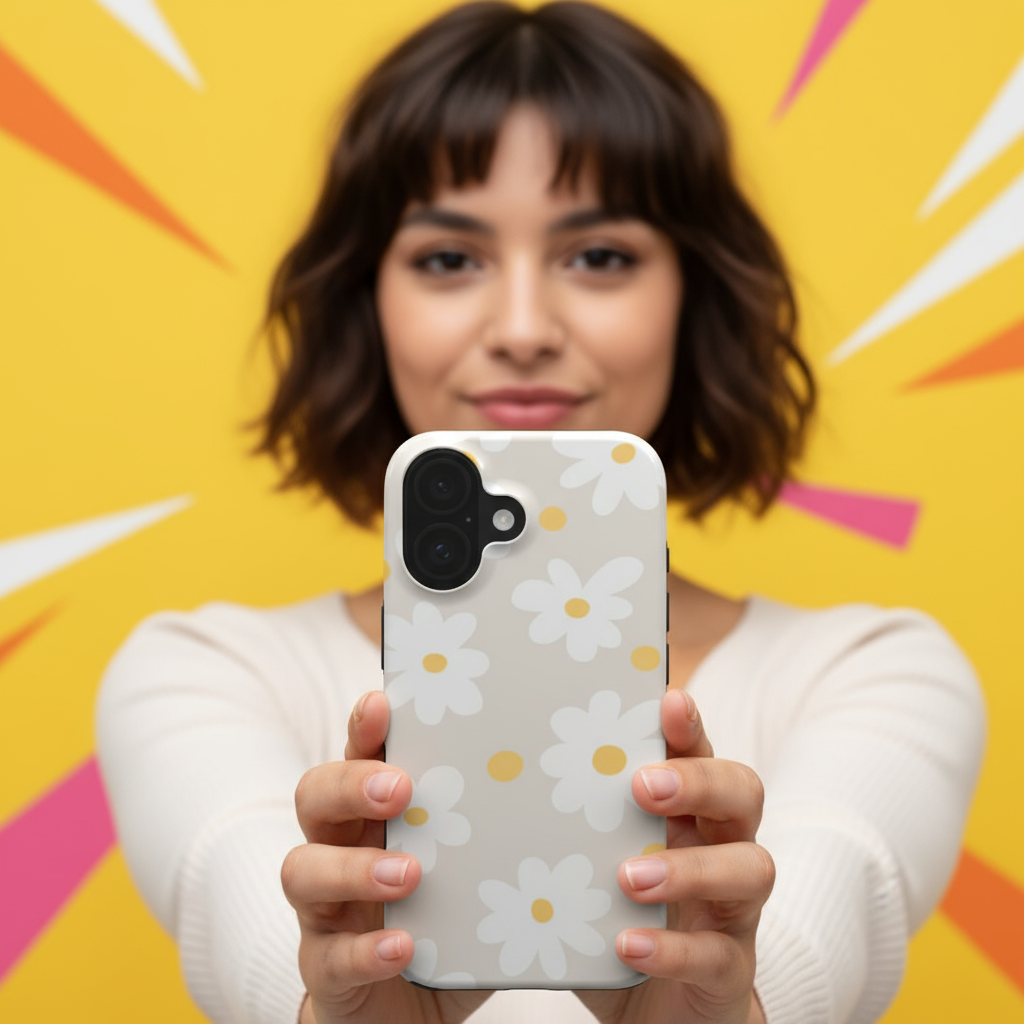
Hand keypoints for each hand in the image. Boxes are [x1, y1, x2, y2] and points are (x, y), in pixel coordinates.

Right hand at [281, 690, 489, 1023]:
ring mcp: (324, 911)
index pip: (356, 755)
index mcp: (372, 815)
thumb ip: (500, 824)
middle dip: (349, 786)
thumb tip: (583, 773)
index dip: (363, 729)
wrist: (408, 1011)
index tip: (382, 705)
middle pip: (313, 798)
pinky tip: (401, 945)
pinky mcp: (326, 970)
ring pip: (303, 873)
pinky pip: (328, 956)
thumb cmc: (445, 920)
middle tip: (398, 788)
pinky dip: (364, 950)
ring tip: (408, 874)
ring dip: (354, 869)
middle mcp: (337, 850)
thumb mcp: (473, 866)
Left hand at [576, 689, 772, 1023]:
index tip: (667, 701)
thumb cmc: (617, 918)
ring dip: (690, 868)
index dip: (690, 726)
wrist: (655, 1013)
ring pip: (750, 869)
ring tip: (630, 877)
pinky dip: (672, 947)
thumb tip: (491, 778)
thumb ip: (570, 823)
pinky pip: (718, 954)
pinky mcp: (729, 970)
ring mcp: (734, 909)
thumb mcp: (592, 862)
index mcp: (689, 812)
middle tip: (643, 785)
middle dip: (699, 782)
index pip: (700, 752)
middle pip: (743, 793)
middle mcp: (722, 848)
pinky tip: (628, 943)